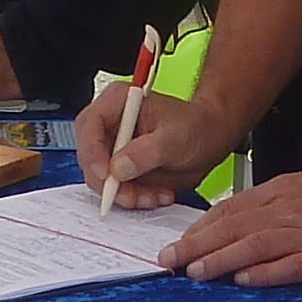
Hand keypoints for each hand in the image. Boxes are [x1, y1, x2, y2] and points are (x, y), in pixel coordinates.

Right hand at [75, 86, 235, 209]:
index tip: (106, 174)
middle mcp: (112, 125)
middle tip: (132, 194)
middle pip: (89, 157)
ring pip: (102, 179)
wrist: (211, 138)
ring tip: (154, 195)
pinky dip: (136, 198)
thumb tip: (118, 167)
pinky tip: (158, 194)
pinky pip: (118, 190)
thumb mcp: (176, 137)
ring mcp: (115, 148)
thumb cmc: (197, 125)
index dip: (92, 152)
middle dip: (109, 182)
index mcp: (119, 102)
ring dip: (126, 194)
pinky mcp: (122, 169)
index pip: (89, 125)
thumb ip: (147, 151)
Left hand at [155, 155, 301, 284]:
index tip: (179, 243)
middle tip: (166, 261)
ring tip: (192, 273)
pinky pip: (291, 263)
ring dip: (220, 259)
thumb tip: (248, 219)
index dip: (202, 228)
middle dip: (196, 244)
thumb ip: (280, 202)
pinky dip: (265, 271)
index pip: (231, 210)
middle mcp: (287, 208)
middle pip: (233, 226)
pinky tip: (243, 280)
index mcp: (283, 191)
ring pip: (253, 244)